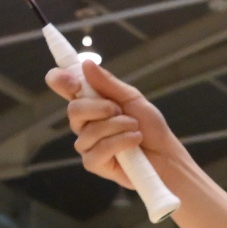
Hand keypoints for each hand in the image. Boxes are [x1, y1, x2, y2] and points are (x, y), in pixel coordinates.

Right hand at [50, 59, 184, 194]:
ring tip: (134, 128)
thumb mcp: (132, 98)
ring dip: (117, 126)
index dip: (60, 80)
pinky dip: (120, 142)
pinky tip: (134, 141)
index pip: (63, 87)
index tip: (74, 83)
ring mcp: (87, 144)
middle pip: (73, 110)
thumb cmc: (150, 127)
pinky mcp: (94, 163)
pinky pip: (98, 149)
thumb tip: (86, 64)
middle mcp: (84, 123)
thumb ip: (108, 83)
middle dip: (100, 107)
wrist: (166, 154)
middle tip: (120, 110)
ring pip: (89, 130)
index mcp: (90, 102)